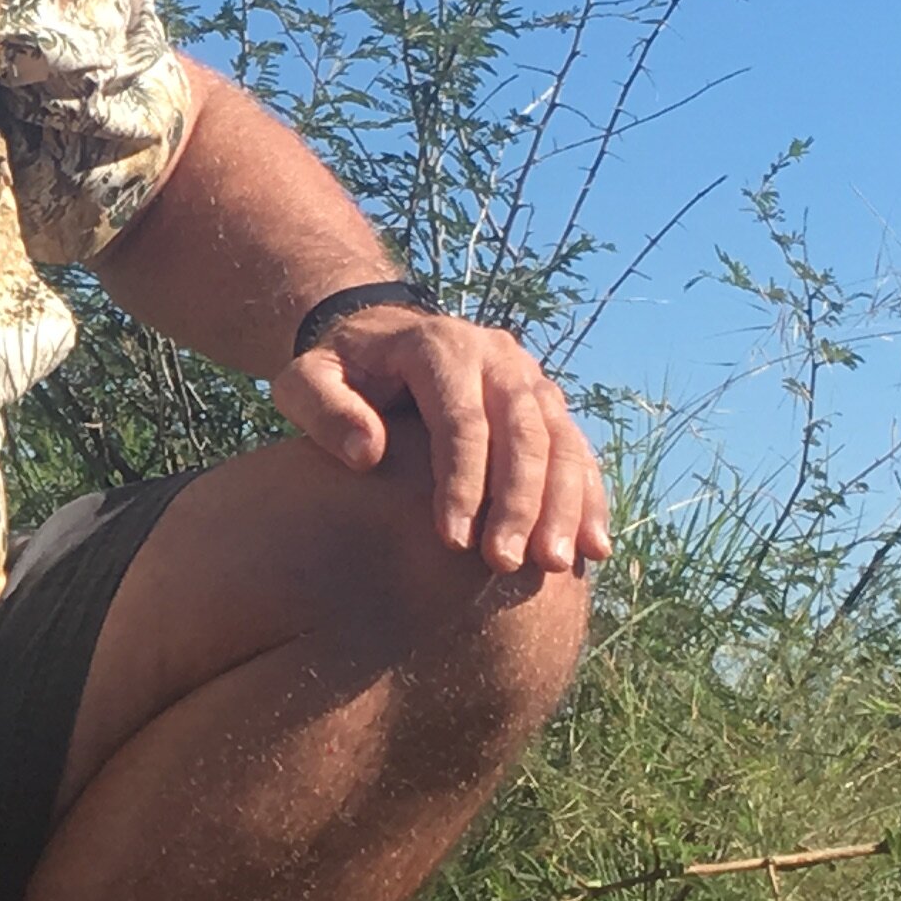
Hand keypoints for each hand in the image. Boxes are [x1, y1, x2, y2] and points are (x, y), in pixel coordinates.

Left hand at [268, 305, 610, 575]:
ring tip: (554, 563)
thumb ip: (325, 410)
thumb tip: (367, 454)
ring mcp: (527, 377)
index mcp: (438, 345)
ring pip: (560, 440)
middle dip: (518, 501)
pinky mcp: (545, 403)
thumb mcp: (306, 379)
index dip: (461, 481)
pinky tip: (594, 547)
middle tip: (506, 563)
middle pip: (521, 430)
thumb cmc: (337, 370)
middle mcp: (495, 355)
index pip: (461, 419)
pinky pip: (577, 449)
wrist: (377, 337)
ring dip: (563, 504)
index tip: (452, 541)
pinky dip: (588, 497)